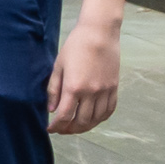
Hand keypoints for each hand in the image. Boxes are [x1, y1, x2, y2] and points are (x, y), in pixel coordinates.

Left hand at [45, 17, 122, 133]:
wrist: (99, 33)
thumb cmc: (75, 46)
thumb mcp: (59, 66)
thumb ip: (54, 89)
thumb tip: (52, 110)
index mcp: (74, 87)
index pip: (64, 116)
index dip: (56, 126)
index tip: (50, 129)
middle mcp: (91, 92)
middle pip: (81, 122)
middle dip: (69, 129)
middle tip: (62, 129)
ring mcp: (105, 91)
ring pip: (96, 120)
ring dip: (84, 127)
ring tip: (75, 126)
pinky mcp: (114, 88)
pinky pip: (109, 111)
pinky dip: (100, 119)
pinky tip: (92, 119)